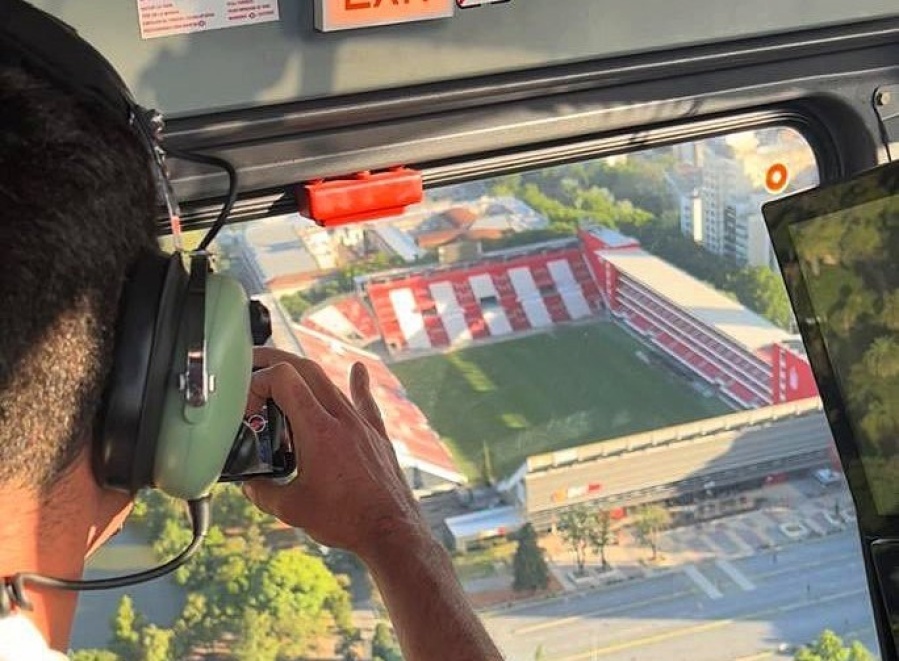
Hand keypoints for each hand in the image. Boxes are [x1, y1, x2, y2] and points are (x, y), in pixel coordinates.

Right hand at [242, 347, 429, 557]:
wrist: (391, 530)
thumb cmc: (345, 520)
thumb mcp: (292, 509)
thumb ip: (262, 492)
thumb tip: (248, 485)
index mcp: (317, 430)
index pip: (283, 378)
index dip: (258, 381)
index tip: (247, 405)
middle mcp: (341, 418)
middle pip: (305, 369)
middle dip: (275, 361)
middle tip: (253, 366)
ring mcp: (361, 424)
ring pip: (330, 384)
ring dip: (303, 378)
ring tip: (283, 384)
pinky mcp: (376, 435)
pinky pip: (365, 402)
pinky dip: (358, 384)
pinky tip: (359, 370)